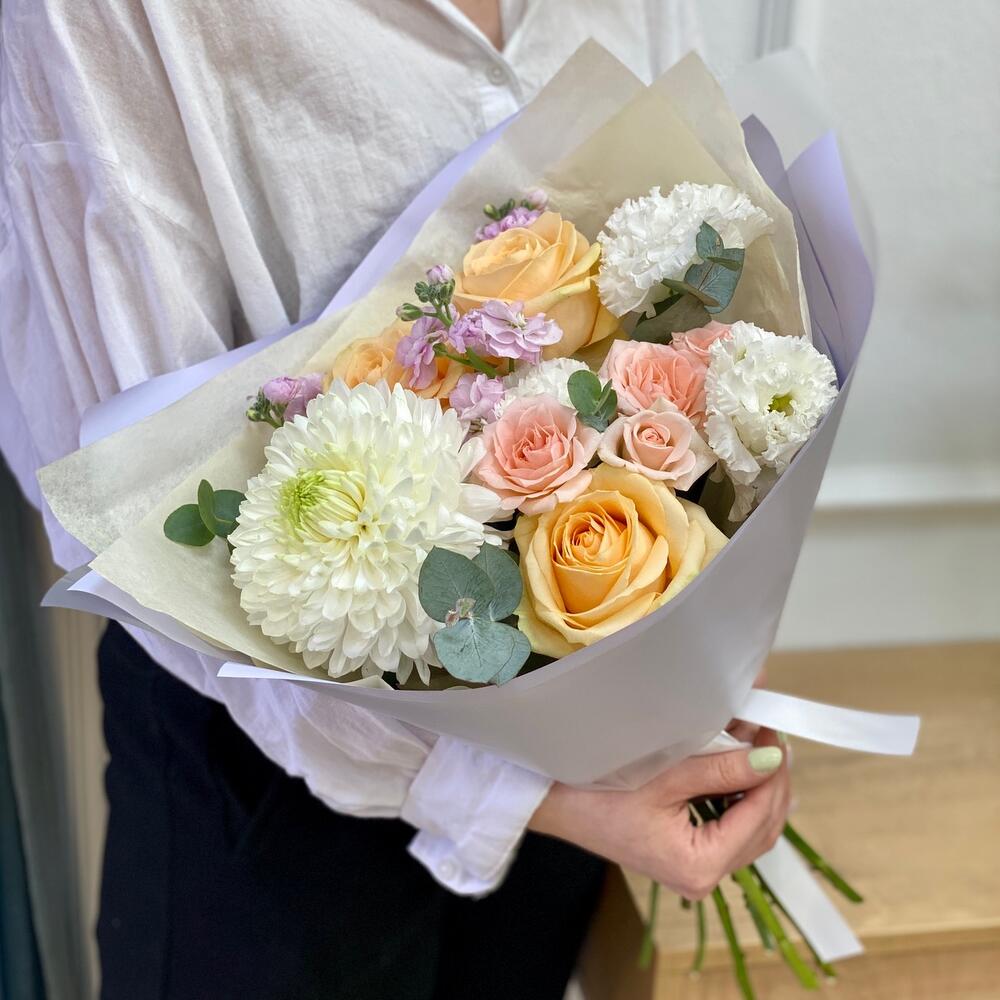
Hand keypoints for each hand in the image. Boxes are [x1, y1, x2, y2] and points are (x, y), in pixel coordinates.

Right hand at [528, 728, 788, 899]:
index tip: (773, 734)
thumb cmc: (598, 794)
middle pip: (764, 828)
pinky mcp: (689, 856)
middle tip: (769, 735)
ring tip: (758, 746)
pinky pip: (733, 829)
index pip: (759, 817)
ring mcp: (697, 870)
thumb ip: (720, 769)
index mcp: (700, 866)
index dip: (772, 773)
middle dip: (773, 781)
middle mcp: (704, 878)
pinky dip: (742, 798)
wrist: (555, 806)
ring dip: (761, 789)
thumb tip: (771, 756)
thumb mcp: (664, 776)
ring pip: (753, 830)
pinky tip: (738, 768)